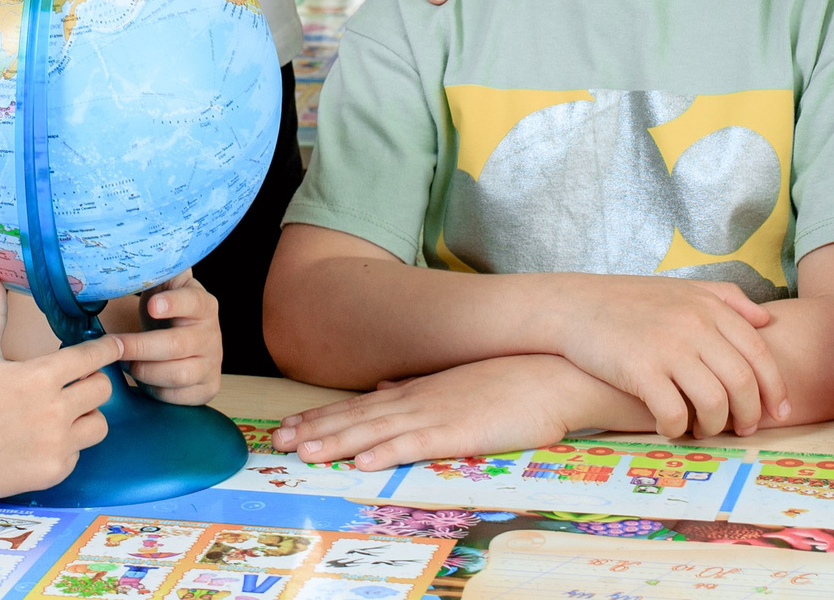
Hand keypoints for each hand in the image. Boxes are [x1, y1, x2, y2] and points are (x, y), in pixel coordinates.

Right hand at [0, 271, 119, 497]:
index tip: (114, 345)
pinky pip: (79, 453)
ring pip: (98, 423)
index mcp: (40, 376)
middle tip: (70, 384)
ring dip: (85, 415)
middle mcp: (54, 410)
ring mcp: (57, 444)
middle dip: (90, 382)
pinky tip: (41, 442)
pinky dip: (67, 446)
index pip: (93, 357)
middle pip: (103, 388)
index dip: (107, 348)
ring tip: (58, 414)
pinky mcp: (55, 472)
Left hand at [103, 271, 221, 404]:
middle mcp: (212, 334)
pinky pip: (180, 397)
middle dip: (140, 346)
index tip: (151, 305)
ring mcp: (211, 363)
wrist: (179, 345)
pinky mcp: (206, 388)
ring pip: (179, 374)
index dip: (173, 304)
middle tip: (114, 346)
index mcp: (203, 304)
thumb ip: (159, 269)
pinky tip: (144, 381)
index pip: (193, 302)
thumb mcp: (163, 287)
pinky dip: (158, 391)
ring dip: (146, 371)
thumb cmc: (164, 315)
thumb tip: (145, 250)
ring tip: (126, 365)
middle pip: (177, 344)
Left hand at [272, 355, 622, 469]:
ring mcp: (436, 413)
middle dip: (316, 430)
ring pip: (377, 430)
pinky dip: (387, 451)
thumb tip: (388, 385)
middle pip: (357, 417)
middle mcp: (418, 399)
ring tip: (304, 452)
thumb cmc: (512, 380)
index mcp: (417, 391)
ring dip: (338, 441)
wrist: (554, 371)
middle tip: (279, 442)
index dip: (323, 417)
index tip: (291, 426)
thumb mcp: (457, 381)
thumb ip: (419, 386)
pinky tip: (364, 461)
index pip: (360, 405)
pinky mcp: (459, 430)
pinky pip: (416, 443)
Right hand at [550, 275, 787, 438]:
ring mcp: (668, 347)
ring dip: (715, 426)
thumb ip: (727, 299)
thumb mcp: (683, 289)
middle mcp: (695, 325)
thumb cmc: (631, 301)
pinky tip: (669, 428)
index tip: (780, 413)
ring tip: (705, 431)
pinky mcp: (641, 370)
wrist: (575, 305)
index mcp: (709, 306)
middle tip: (744, 430)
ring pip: (714, 402)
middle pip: (742, 382)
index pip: (759, 352)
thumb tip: (766, 320)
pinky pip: (674, 414)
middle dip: (749, 415)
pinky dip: (677, 430)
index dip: (775, 388)